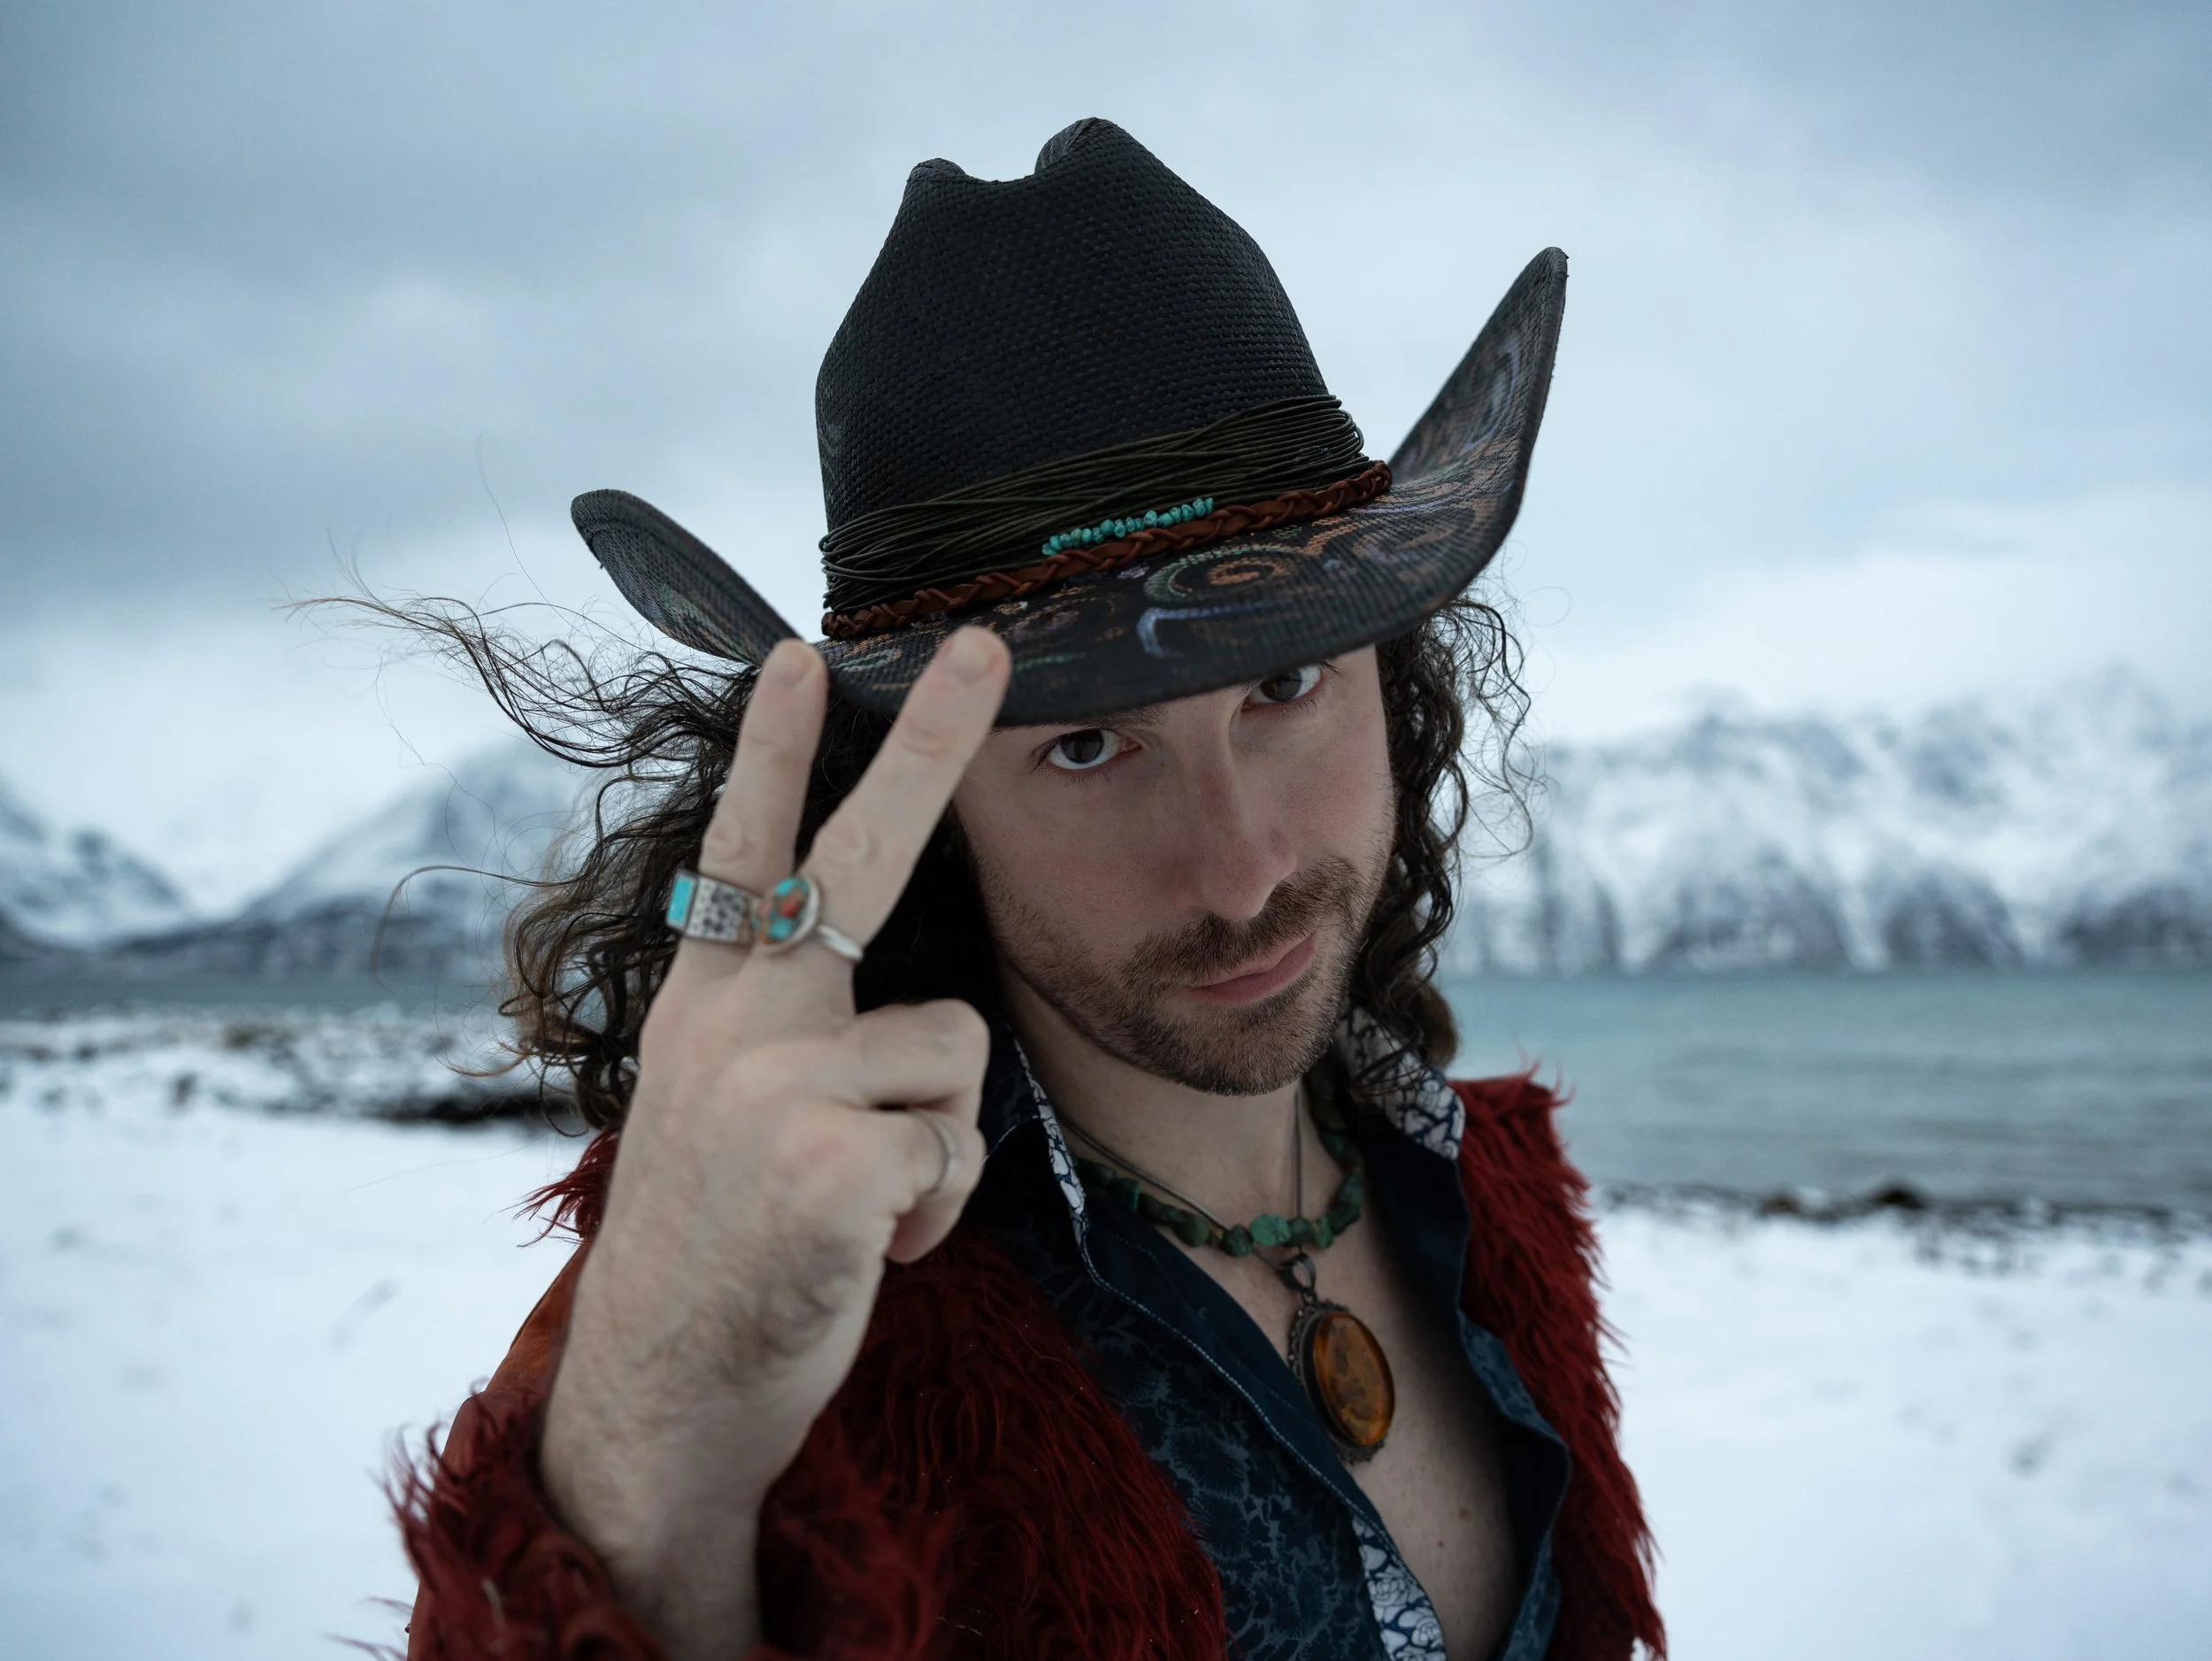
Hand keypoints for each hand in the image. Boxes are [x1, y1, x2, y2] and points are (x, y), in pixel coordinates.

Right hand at [540, 627, 1011, 1659]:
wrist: (665, 1393)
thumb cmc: (720, 1249)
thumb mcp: (717, 1115)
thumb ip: (778, 1032)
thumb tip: (884, 983)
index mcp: (707, 1006)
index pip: (743, 851)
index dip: (775, 749)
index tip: (805, 651)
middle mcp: (734, 1024)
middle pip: (855, 857)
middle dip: (930, 742)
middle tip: (990, 645)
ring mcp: (778, 1084)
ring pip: (956, 1048)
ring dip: (940, 1141)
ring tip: (869, 1203)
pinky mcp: (831, 1161)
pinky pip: (957, 1149)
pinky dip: (939, 1214)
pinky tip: (874, 1254)